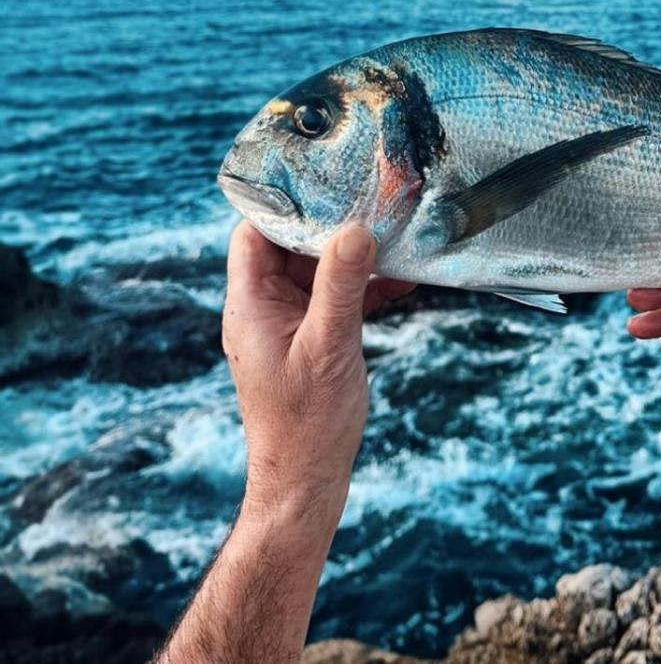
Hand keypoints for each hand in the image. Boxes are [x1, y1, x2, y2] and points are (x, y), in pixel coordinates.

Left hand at [222, 222, 414, 529]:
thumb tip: (355, 229)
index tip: (326, 179)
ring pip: (320, 270)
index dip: (284, 204)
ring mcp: (291, 323)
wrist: (307, 484)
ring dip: (355, 254)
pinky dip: (367, 286)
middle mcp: (265, 308)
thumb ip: (340, 287)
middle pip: (291, 245)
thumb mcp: (327, 347)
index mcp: (250, 305)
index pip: (255, 233)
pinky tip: (405, 279)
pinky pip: (338, 298)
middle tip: (372, 195)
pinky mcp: (315, 340)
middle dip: (331, 222)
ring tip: (396, 230)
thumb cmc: (308, 423)